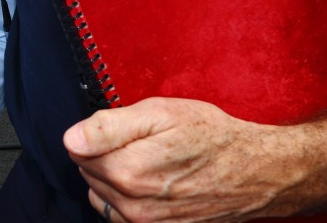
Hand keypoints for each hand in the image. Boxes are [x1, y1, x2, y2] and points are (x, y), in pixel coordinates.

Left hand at [64, 98, 300, 221]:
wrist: (254, 172)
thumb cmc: (211, 137)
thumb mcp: (160, 113)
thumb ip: (108, 126)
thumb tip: (71, 138)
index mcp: (127, 171)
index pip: (77, 149)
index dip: (97, 132)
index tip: (121, 127)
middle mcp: (133, 205)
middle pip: (88, 173)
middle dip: (105, 154)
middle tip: (141, 141)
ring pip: (102, 195)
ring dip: (114, 177)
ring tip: (147, 160)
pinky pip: (120, 214)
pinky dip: (126, 198)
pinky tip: (150, 182)